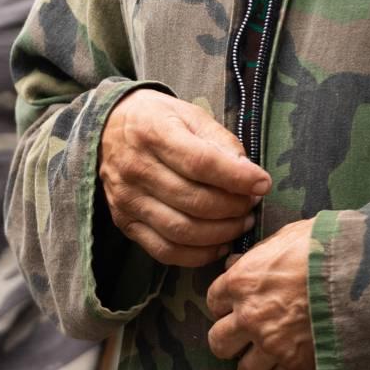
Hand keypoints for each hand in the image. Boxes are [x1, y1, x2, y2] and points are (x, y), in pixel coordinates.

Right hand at [99, 89, 269, 266]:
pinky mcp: (125, 223)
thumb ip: (221, 142)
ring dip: (221, 233)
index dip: (237, 178)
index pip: (201, 163)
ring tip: (241, 223)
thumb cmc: (158, 119)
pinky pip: (165, 251)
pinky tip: (220, 243)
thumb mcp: (190, 114)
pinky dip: (198, 254)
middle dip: (234, 208)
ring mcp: (128, 200)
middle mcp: (136, 169)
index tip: (263, 184)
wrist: (107, 127)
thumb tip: (250, 176)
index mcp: (153, 133)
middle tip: (252, 204)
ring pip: (182, 231)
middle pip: (194, 201)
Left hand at [207, 218, 317, 369]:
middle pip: (219, 342)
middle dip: (228, 343)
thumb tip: (235, 260)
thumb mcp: (286, 236)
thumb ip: (258, 252)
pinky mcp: (297, 365)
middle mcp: (249, 317)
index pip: (213, 300)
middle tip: (240, 342)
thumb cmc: (323, 244)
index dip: (223, 305)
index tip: (232, 307)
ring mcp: (271, 344)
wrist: (357, 271)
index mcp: (242, 281)